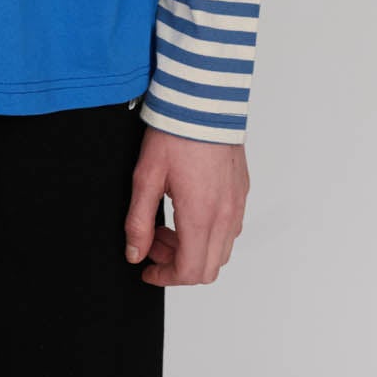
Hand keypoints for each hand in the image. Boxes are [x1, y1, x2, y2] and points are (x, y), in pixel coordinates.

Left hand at [123, 125, 248, 284]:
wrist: (203, 99)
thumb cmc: (176, 132)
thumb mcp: (146, 177)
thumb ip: (138, 221)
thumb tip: (134, 252)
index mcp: (201, 215)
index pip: (190, 271)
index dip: (165, 277)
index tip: (147, 269)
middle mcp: (225, 214)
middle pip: (208, 268)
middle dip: (178, 264)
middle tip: (154, 242)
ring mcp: (237, 203)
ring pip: (221, 250)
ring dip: (194, 249)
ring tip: (169, 224)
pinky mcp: (241, 190)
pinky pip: (231, 228)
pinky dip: (209, 232)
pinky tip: (188, 209)